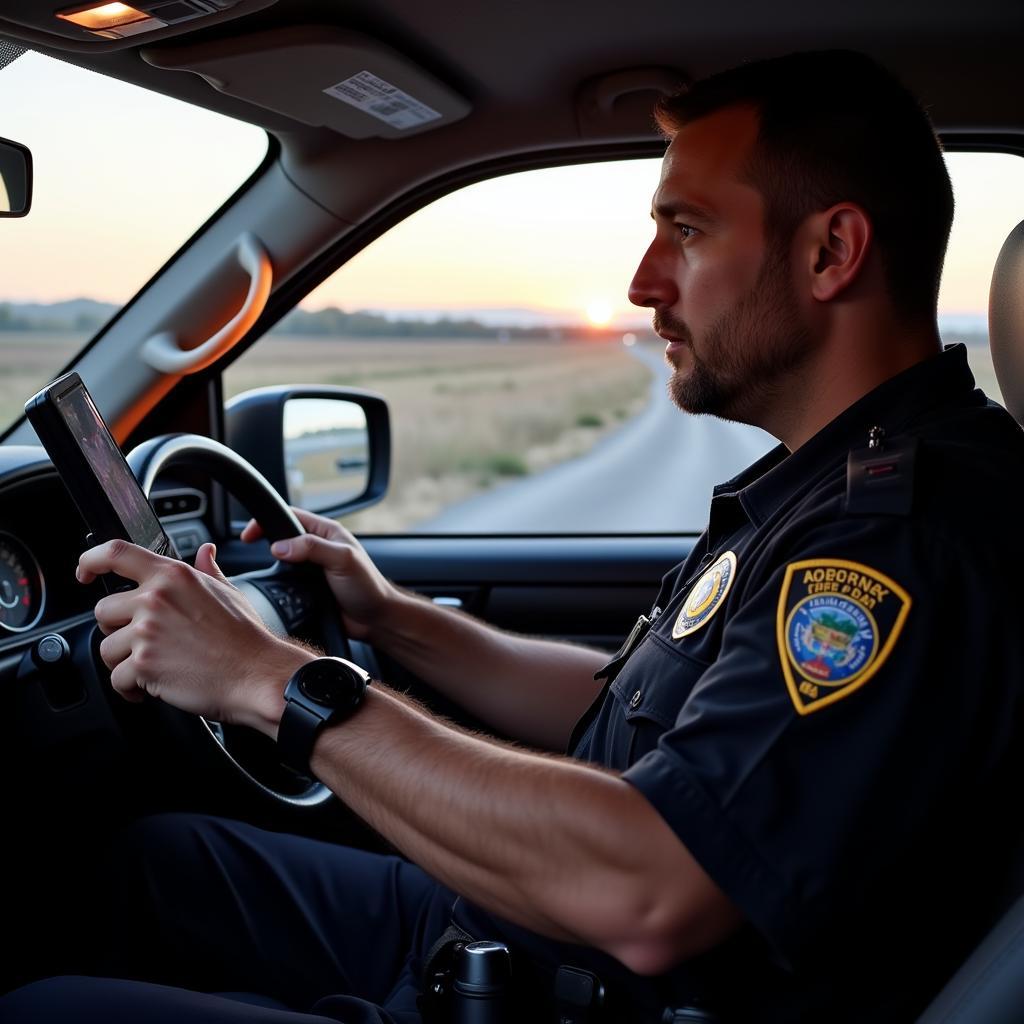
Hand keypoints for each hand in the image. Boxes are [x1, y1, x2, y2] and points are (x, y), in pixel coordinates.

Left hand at [79, 540, 310, 736]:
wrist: (256, 675)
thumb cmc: (246, 638)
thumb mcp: (228, 592)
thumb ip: (207, 570)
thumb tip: (206, 552)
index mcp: (173, 576)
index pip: (116, 554)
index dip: (90, 560)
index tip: (84, 572)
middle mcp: (156, 599)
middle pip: (103, 611)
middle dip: (118, 631)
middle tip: (145, 643)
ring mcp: (147, 632)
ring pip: (106, 649)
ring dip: (125, 663)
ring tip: (155, 667)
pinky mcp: (144, 665)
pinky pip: (116, 679)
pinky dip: (132, 689)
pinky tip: (154, 686)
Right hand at [241, 508, 397, 639]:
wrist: (375, 620)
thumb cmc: (368, 587)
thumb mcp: (343, 560)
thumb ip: (312, 548)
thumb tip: (279, 546)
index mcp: (327, 532)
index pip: (291, 516)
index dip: (268, 521)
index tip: (249, 534)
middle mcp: (318, 548)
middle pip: (283, 538)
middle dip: (266, 542)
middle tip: (248, 548)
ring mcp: (311, 569)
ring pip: (282, 562)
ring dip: (271, 567)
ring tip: (263, 571)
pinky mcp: (307, 589)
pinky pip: (286, 583)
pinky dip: (278, 585)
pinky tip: (274, 590)